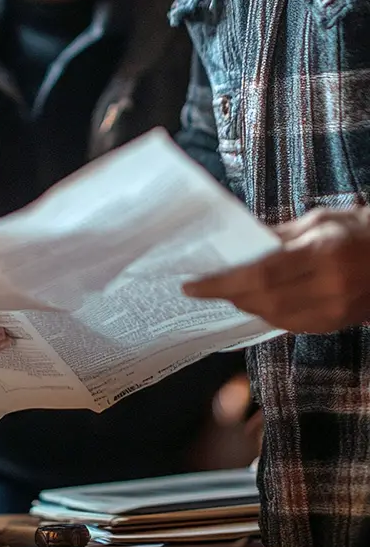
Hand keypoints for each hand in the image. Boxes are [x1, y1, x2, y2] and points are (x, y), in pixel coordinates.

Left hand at [183, 206, 369, 333]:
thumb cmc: (357, 229)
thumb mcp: (318, 220)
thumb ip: (279, 235)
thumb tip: (240, 247)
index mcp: (323, 254)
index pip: (261, 274)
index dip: (224, 282)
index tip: (194, 283)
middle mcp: (330, 288)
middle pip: (265, 300)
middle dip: (229, 295)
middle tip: (203, 287)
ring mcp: (335, 312)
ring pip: (276, 317)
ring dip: (246, 305)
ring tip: (225, 292)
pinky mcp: (337, 325)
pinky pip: (292, 326)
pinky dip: (268, 314)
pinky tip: (254, 301)